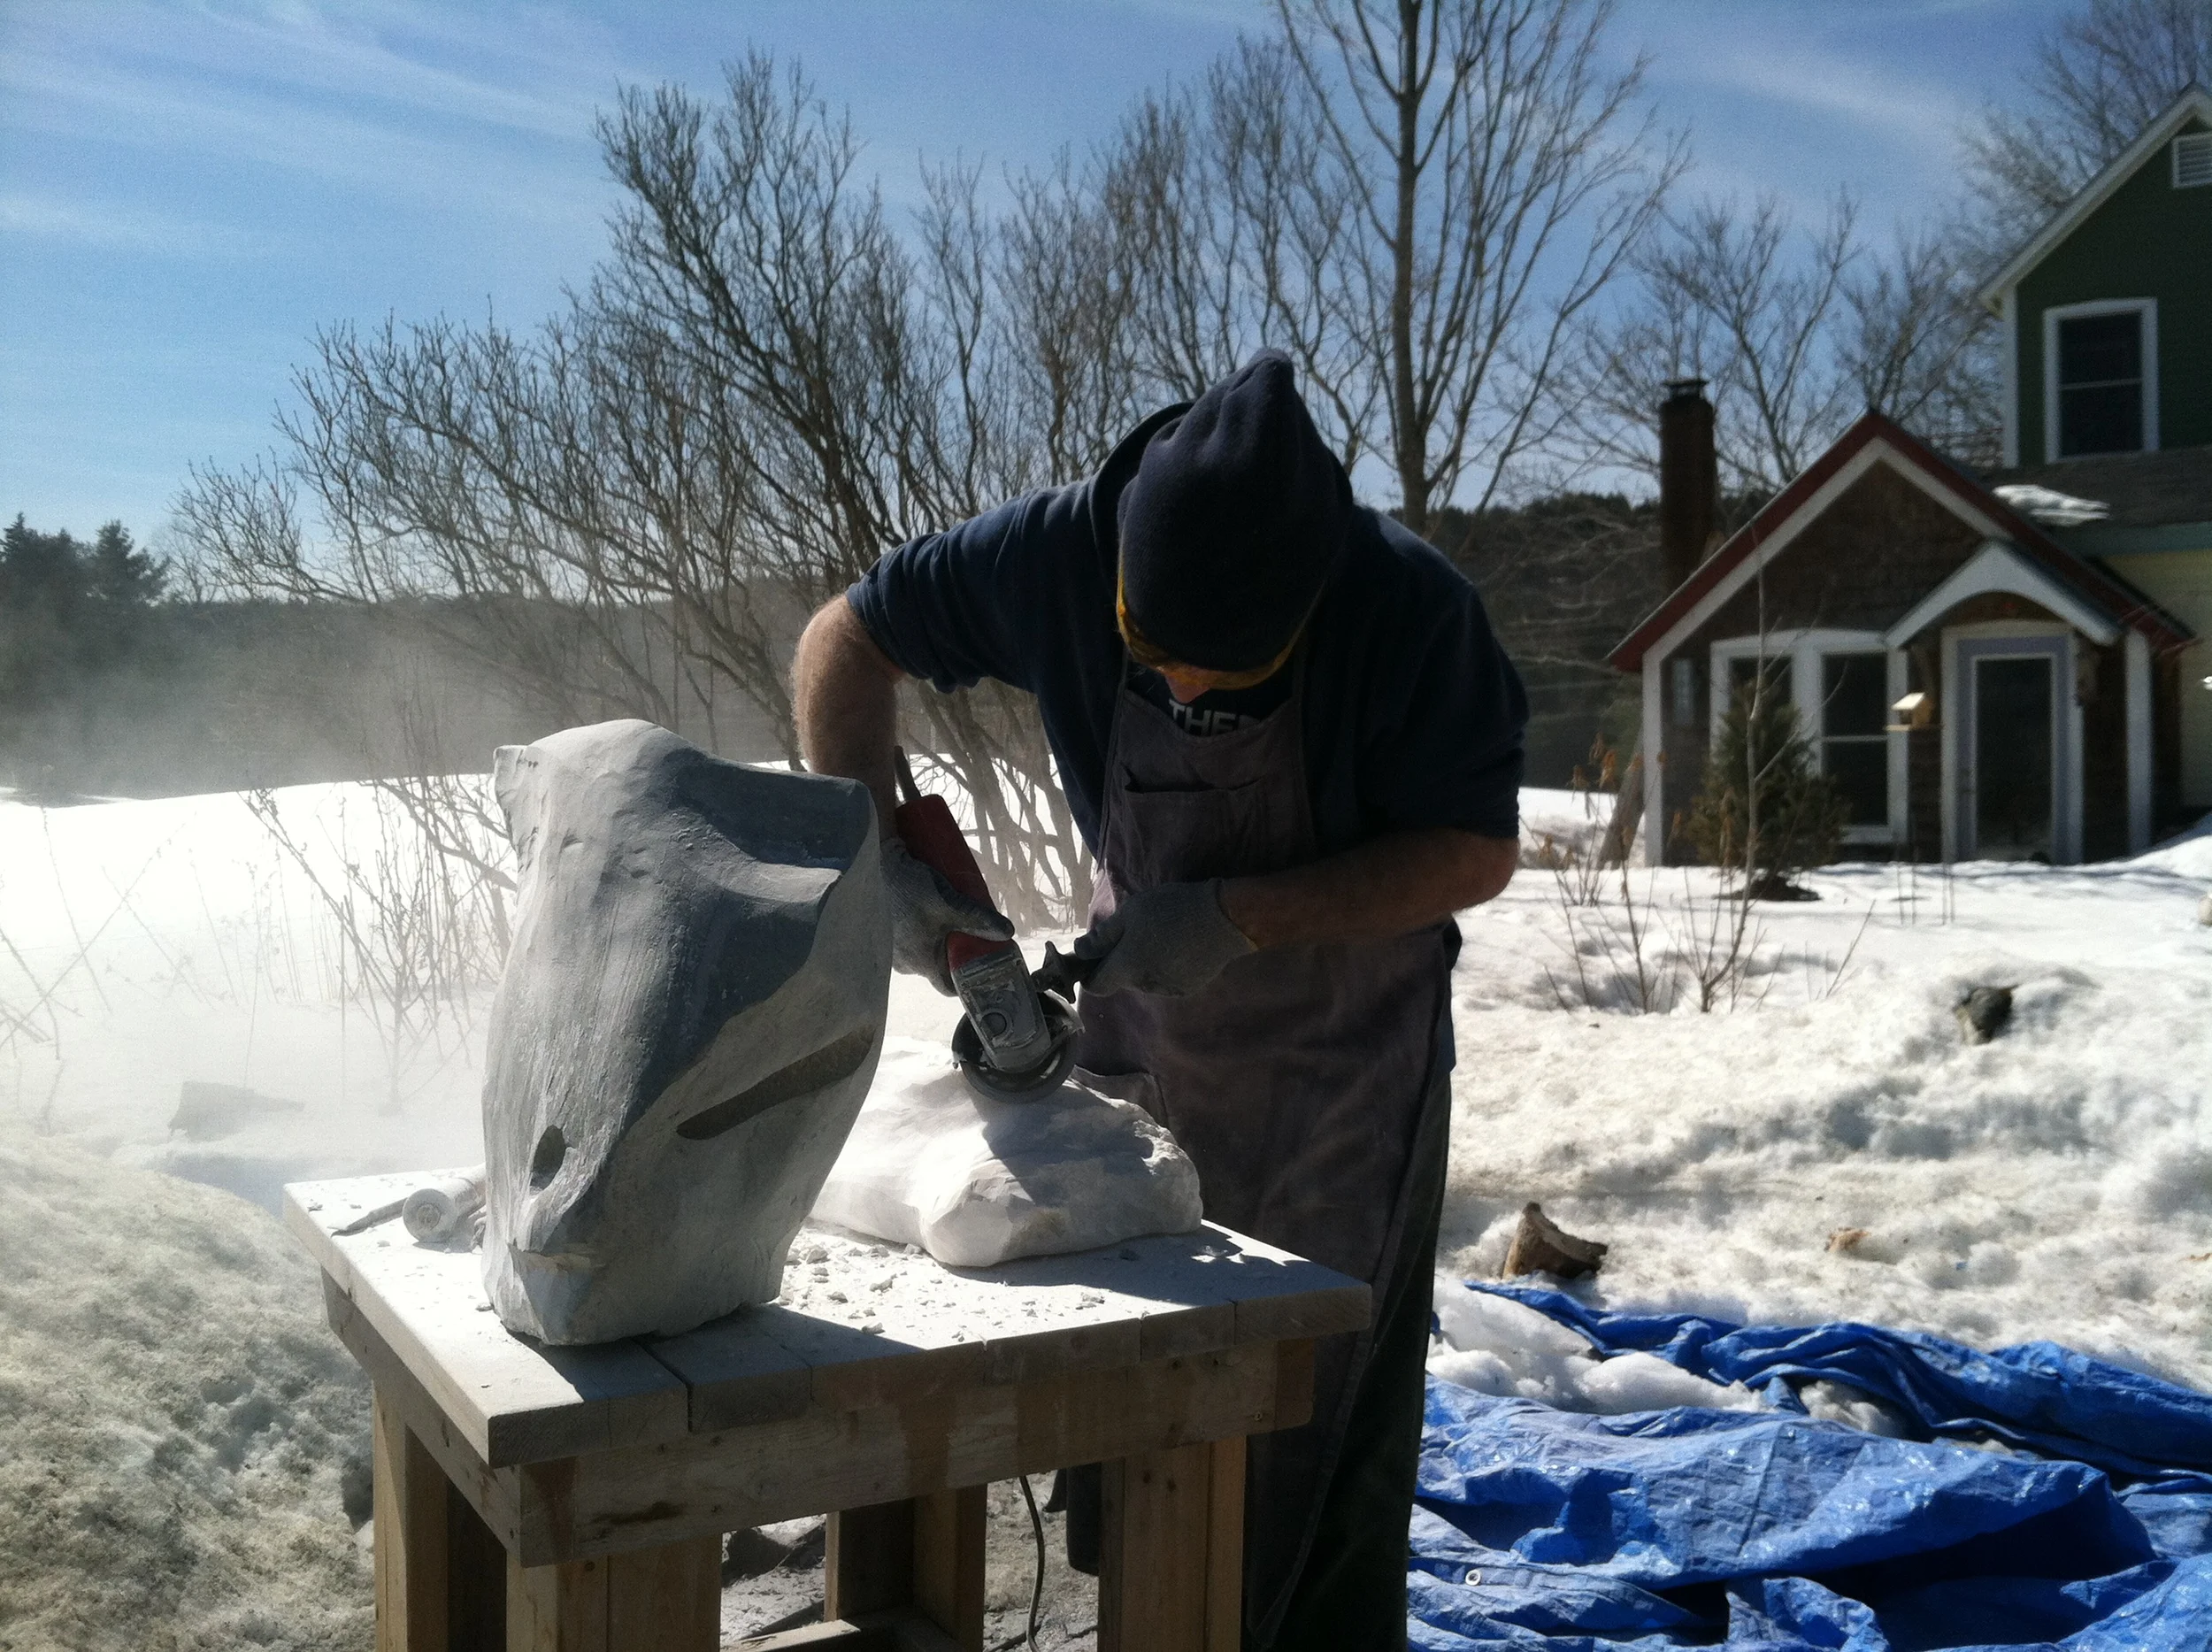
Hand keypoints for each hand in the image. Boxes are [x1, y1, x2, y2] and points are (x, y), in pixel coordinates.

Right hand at [882, 838, 1014, 994]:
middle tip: (968, 929)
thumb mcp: (951, 904)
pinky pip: (905, 936)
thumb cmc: (908, 890)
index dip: (966, 979)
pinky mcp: (881, 930)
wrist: (869, 865)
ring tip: (948, 913)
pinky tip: (924, 907)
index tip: (980, 964)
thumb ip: (979, 919)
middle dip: (952, 949)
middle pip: (936, 964)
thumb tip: (1007, 933)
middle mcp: (903, 963)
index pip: (948, 987)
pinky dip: (916, 926)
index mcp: (921, 964)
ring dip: (934, 935)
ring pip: (920, 948)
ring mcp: (889, 948)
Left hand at [1072, 879, 1255, 997]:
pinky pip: (1167, 981)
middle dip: (1122, 962)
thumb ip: (1103, 936)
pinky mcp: (1188, 988)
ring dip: (1145, 965)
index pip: (1096, 986)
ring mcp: (1168, 989)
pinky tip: (1180, 948)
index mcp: (1126, 967)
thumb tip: (1078, 951)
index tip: (1095, 958)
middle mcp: (1144, 985)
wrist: (1224, 919)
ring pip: (1145, 981)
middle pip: (1122, 980)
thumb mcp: (1131, 912)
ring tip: (1161, 938)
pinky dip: (1167, 968)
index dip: (1090, 975)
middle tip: (1136, 934)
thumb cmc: (1171, 909)